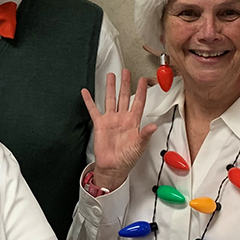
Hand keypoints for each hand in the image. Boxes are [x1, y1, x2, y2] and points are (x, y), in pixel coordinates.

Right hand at [81, 69, 157, 191]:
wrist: (113, 167)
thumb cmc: (127, 158)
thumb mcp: (140, 146)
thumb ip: (145, 134)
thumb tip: (153, 126)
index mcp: (133, 122)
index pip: (139, 102)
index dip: (141, 91)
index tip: (143, 80)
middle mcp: (122, 118)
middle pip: (124, 96)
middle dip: (125, 84)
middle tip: (126, 72)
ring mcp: (111, 120)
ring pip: (110, 99)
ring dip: (110, 87)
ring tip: (110, 76)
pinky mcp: (100, 124)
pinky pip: (93, 110)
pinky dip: (89, 101)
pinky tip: (85, 92)